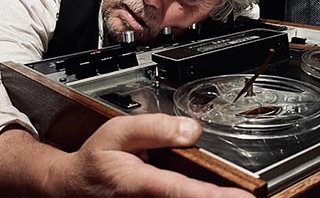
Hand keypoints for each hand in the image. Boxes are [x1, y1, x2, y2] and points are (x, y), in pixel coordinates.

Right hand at [52, 113, 254, 197]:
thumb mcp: (118, 132)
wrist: (73, 187)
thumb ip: (155, 128)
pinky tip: (208, 191)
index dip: (213, 197)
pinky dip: (195, 197)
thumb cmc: (94, 161)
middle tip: (247, 195)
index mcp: (138, 183)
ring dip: (208, 197)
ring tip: (231, 194)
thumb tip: (191, 130)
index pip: (182, 191)